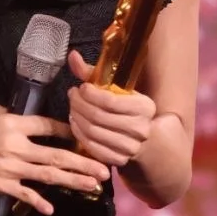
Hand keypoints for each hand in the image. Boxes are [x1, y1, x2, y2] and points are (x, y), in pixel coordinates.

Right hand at [0, 104, 109, 215]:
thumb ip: (13, 115)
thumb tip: (30, 119)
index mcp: (14, 124)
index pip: (50, 127)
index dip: (70, 132)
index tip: (86, 137)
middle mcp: (15, 145)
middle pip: (57, 155)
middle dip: (84, 163)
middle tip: (104, 170)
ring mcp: (9, 167)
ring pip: (48, 175)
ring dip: (73, 180)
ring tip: (92, 185)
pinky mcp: (0, 185)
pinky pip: (24, 194)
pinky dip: (39, 202)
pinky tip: (52, 208)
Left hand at [66, 49, 156, 167]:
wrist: (142, 136)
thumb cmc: (125, 107)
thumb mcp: (115, 88)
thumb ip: (92, 72)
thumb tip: (72, 55)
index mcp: (145, 107)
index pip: (110, 101)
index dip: (90, 94)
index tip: (80, 87)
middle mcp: (141, 128)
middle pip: (98, 116)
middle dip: (79, 104)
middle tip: (72, 96)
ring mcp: (131, 147)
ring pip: (93, 132)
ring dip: (77, 118)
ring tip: (73, 108)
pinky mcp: (119, 160)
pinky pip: (92, 147)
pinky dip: (79, 134)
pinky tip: (76, 123)